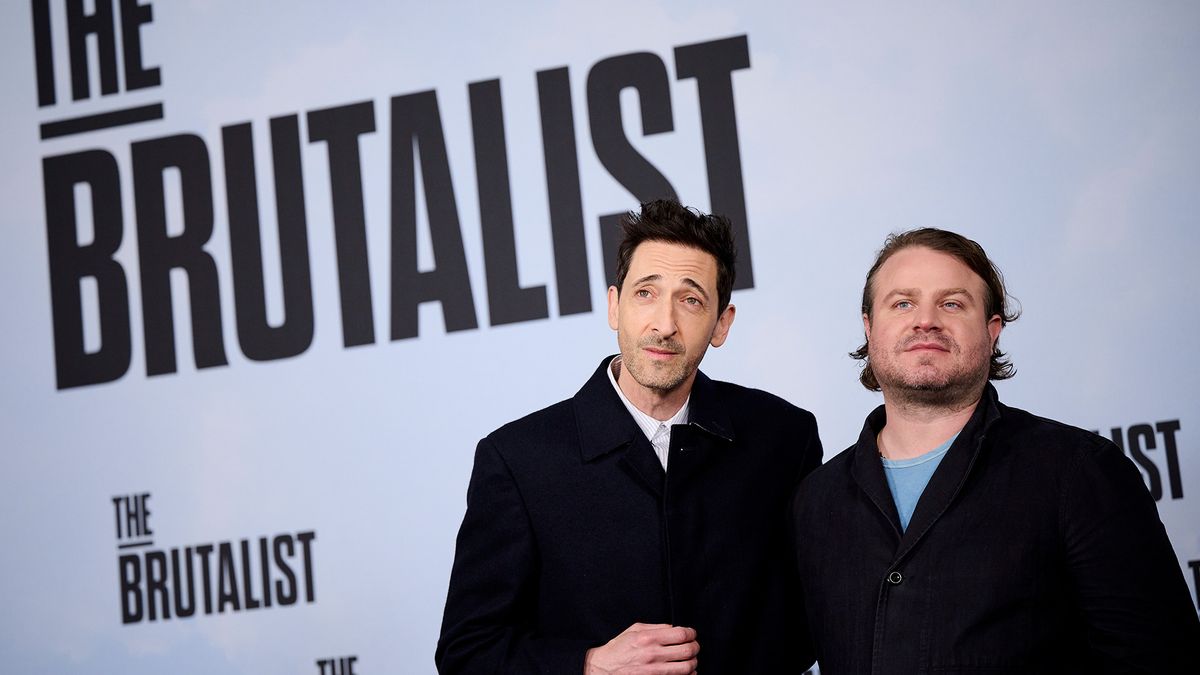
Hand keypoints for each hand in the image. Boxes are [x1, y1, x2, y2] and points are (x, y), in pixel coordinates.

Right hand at [584, 622, 698, 673]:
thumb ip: (656, 627)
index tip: (691, 634)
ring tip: (691, 660)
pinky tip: (686, 672)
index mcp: (648, 638)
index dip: (691, 633)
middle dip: (695, 647)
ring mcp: (654, 671)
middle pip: (688, 650)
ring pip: (687, 668)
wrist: (603, 669)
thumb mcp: (634, 630)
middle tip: (694, 646)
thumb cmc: (619, 648)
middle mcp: (652, 655)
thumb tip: (674, 628)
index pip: (681, 634)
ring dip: (693, 662)